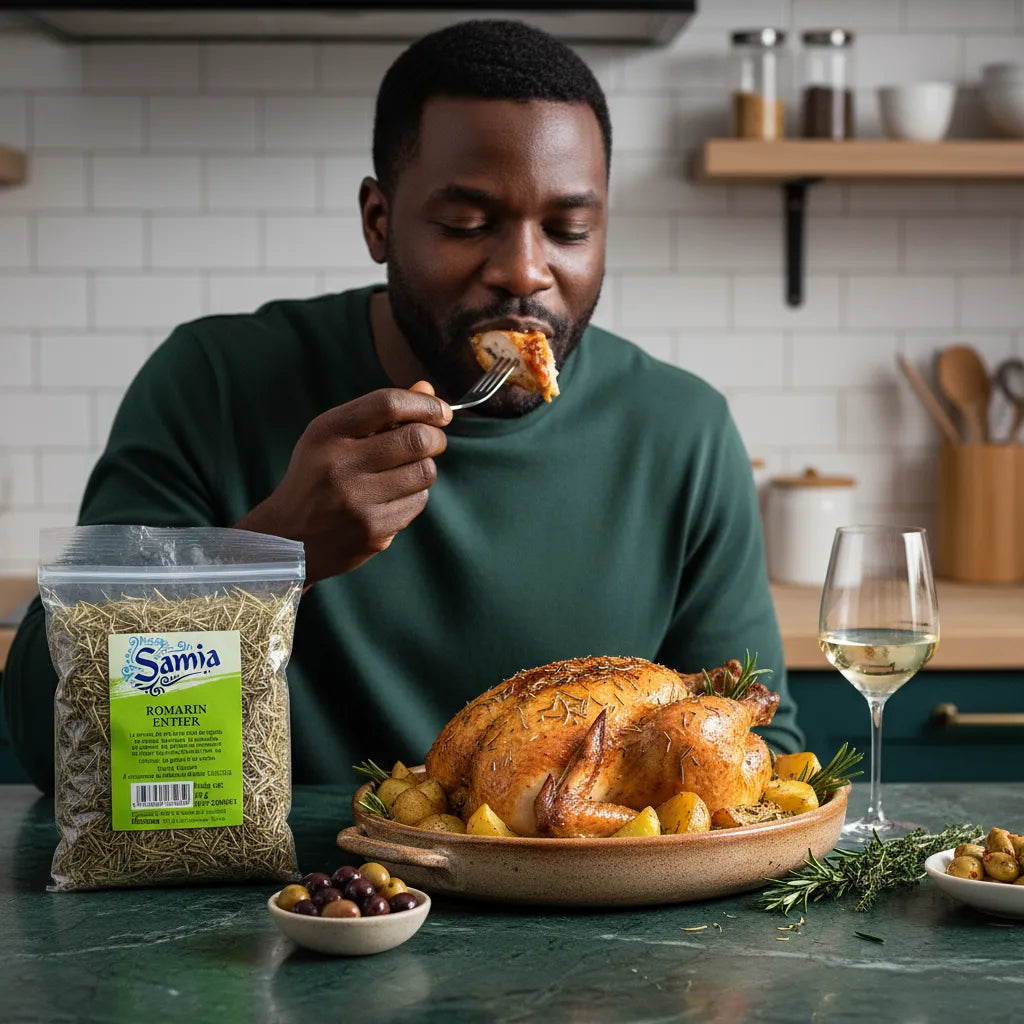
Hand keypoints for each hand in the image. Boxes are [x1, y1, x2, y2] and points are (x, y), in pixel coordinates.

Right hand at [236, 381, 450, 583]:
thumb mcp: (335, 436)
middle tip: (433, 441)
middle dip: (436, 437)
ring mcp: (357, 501)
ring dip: (424, 468)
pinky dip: (413, 496)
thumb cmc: (317, 476)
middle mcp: (340, 465)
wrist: (288, 538)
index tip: (441, 411)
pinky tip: (392, 498)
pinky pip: (417, 503)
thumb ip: (380, 412)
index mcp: (328, 432)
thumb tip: (427, 388)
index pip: (388, 404)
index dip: (425, 404)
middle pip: (416, 439)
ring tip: (407, 471)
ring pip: (424, 473)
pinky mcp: (372, 530)